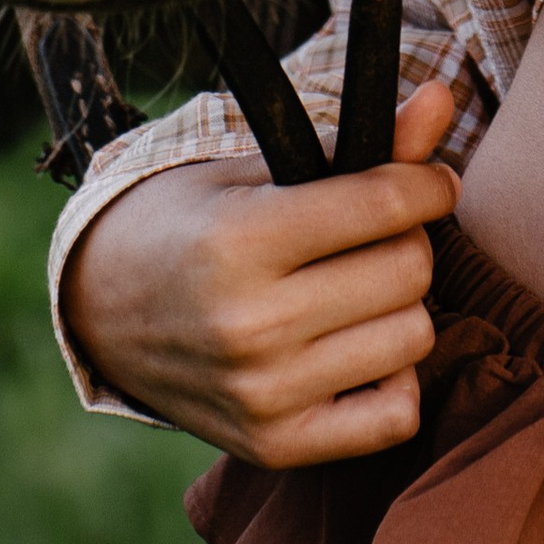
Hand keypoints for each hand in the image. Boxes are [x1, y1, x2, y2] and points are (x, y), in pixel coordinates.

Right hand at [61, 76, 461, 461]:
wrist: (100, 311)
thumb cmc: (187, 224)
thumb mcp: (255, 168)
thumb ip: (357, 144)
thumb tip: (443, 98)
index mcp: (239, 239)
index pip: (384, 205)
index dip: (427, 184)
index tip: (429, 181)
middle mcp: (251, 323)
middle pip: (408, 270)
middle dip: (409, 240)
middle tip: (377, 235)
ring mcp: (263, 393)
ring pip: (413, 337)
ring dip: (401, 306)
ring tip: (358, 289)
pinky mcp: (274, 445)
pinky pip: (396, 416)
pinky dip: (394, 378)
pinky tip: (356, 348)